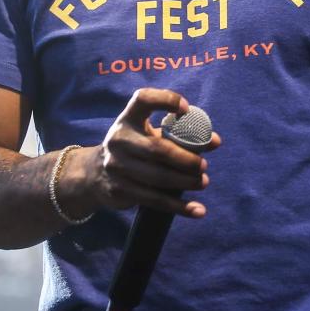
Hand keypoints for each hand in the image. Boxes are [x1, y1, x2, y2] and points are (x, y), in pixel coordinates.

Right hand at [65, 88, 221, 218]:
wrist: (95, 174)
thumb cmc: (136, 146)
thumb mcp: (151, 133)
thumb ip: (183, 134)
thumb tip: (215, 142)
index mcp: (128, 118)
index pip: (144, 99)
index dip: (166, 100)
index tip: (186, 109)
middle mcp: (119, 139)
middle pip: (157, 149)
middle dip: (185, 159)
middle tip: (203, 165)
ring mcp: (116, 166)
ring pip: (157, 177)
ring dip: (185, 182)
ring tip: (203, 182)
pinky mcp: (118, 190)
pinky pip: (154, 200)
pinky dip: (179, 206)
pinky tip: (198, 210)